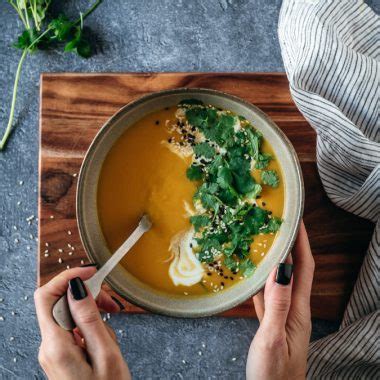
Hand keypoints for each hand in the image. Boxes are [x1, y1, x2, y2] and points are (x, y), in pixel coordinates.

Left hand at [34, 266, 130, 379]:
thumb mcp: (106, 355)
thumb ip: (89, 319)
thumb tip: (77, 287)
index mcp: (56, 346)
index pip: (46, 296)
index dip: (67, 277)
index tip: (91, 272)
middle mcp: (48, 346)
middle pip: (59, 302)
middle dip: (87, 296)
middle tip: (111, 303)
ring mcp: (53, 351)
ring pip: (68, 314)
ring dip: (91, 312)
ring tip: (111, 325)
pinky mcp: (60, 354)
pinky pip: (72, 328)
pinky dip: (90, 325)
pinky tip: (104, 338)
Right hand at [247, 221, 314, 379]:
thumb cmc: (274, 375)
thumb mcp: (274, 338)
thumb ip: (277, 304)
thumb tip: (281, 269)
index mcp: (298, 311)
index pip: (304, 268)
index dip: (302, 242)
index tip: (297, 220)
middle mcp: (293, 310)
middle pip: (295, 271)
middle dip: (290, 245)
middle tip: (277, 225)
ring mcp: (283, 317)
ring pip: (280, 281)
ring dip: (276, 261)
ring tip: (264, 243)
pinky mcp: (272, 325)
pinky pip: (268, 296)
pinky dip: (262, 282)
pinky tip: (253, 275)